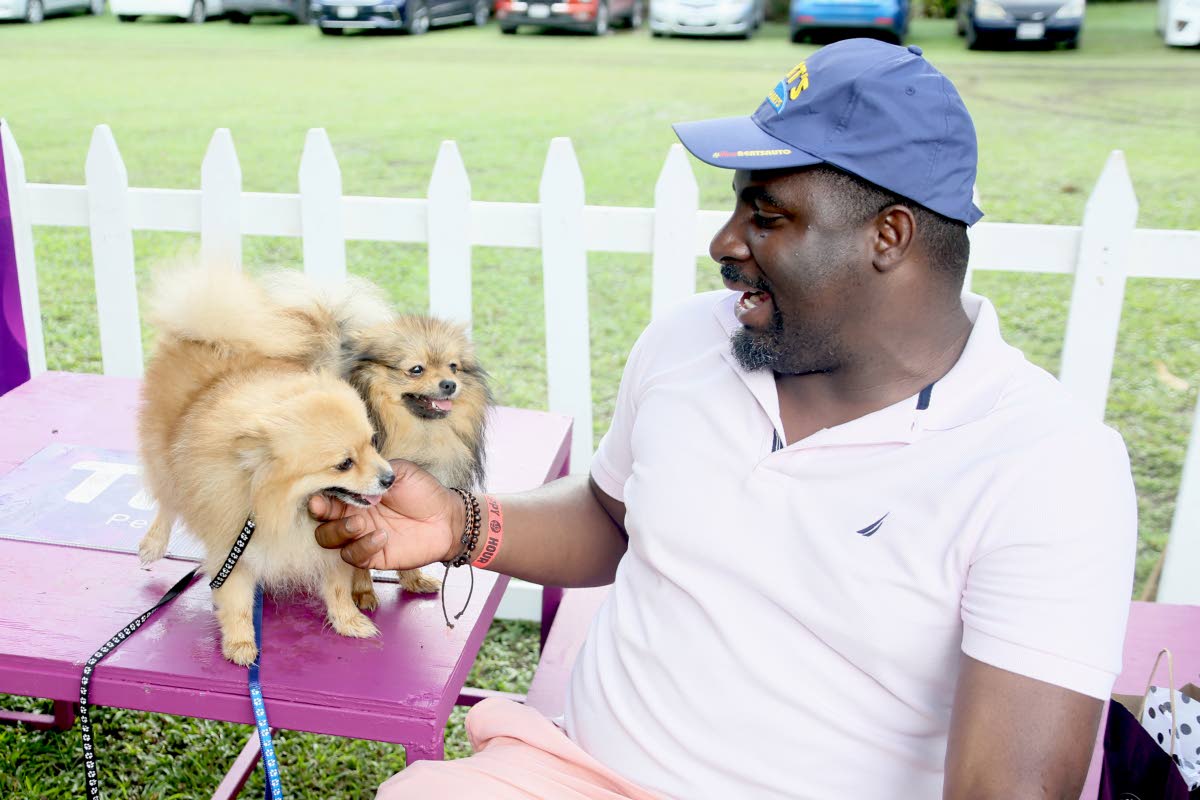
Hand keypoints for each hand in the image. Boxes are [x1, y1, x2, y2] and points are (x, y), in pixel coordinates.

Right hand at [309, 459, 462, 569]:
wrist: (447, 518)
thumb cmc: (424, 492)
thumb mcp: (399, 472)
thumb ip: (374, 470)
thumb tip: (353, 470)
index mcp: (355, 495)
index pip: (327, 496)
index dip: (319, 495)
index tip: (319, 495)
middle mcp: (353, 516)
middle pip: (321, 520)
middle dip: (322, 515)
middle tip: (331, 510)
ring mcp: (361, 537)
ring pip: (329, 539)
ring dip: (340, 531)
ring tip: (360, 523)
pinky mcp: (372, 556)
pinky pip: (353, 556)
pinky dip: (362, 547)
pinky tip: (382, 536)